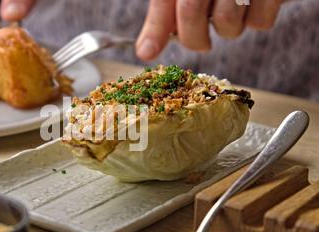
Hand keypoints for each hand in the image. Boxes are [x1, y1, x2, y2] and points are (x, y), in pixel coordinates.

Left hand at [136, 0, 283, 59]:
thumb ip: (165, 15)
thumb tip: (146, 52)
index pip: (164, 2)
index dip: (155, 29)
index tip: (147, 52)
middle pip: (191, 13)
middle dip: (194, 38)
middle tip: (201, 42)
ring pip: (227, 23)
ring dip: (228, 29)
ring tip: (233, 9)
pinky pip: (260, 22)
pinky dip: (257, 20)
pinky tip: (255, 3)